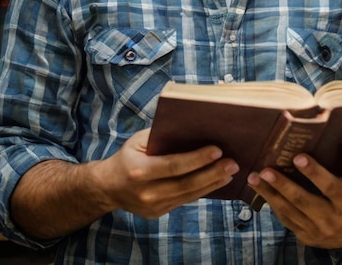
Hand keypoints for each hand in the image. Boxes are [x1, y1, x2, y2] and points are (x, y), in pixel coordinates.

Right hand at [96, 128, 239, 217]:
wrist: (108, 187)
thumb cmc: (128, 156)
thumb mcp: (139, 141)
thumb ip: (163, 136)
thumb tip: (193, 128)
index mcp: (140, 170)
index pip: (174, 165)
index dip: (197, 159)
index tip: (218, 150)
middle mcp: (146, 192)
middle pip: (186, 184)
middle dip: (212, 173)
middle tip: (233, 163)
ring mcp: (153, 206)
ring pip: (189, 195)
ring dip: (213, 183)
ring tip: (231, 171)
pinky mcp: (158, 213)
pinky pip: (185, 200)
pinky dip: (203, 190)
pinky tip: (218, 181)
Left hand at [246, 144, 341, 248]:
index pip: (329, 187)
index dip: (314, 172)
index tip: (298, 157)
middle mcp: (332, 220)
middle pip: (303, 201)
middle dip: (283, 185)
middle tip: (265, 170)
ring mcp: (317, 231)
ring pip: (290, 211)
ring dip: (270, 194)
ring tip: (254, 178)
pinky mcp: (306, 237)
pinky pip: (287, 221)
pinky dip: (272, 206)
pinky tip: (261, 191)